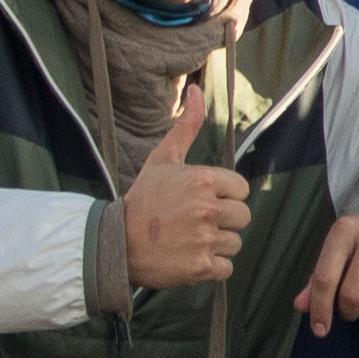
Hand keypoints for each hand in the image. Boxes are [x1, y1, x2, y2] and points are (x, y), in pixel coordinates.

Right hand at [113, 76, 252, 289]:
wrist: (116, 243)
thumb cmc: (143, 198)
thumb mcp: (163, 159)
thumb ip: (186, 126)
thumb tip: (195, 89)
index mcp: (203, 179)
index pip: (241, 189)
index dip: (224, 195)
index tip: (201, 200)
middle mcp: (208, 208)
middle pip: (242, 217)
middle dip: (223, 221)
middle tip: (195, 223)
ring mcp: (205, 239)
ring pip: (235, 243)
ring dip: (216, 244)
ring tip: (189, 240)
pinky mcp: (201, 267)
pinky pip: (227, 268)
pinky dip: (211, 267)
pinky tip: (190, 257)